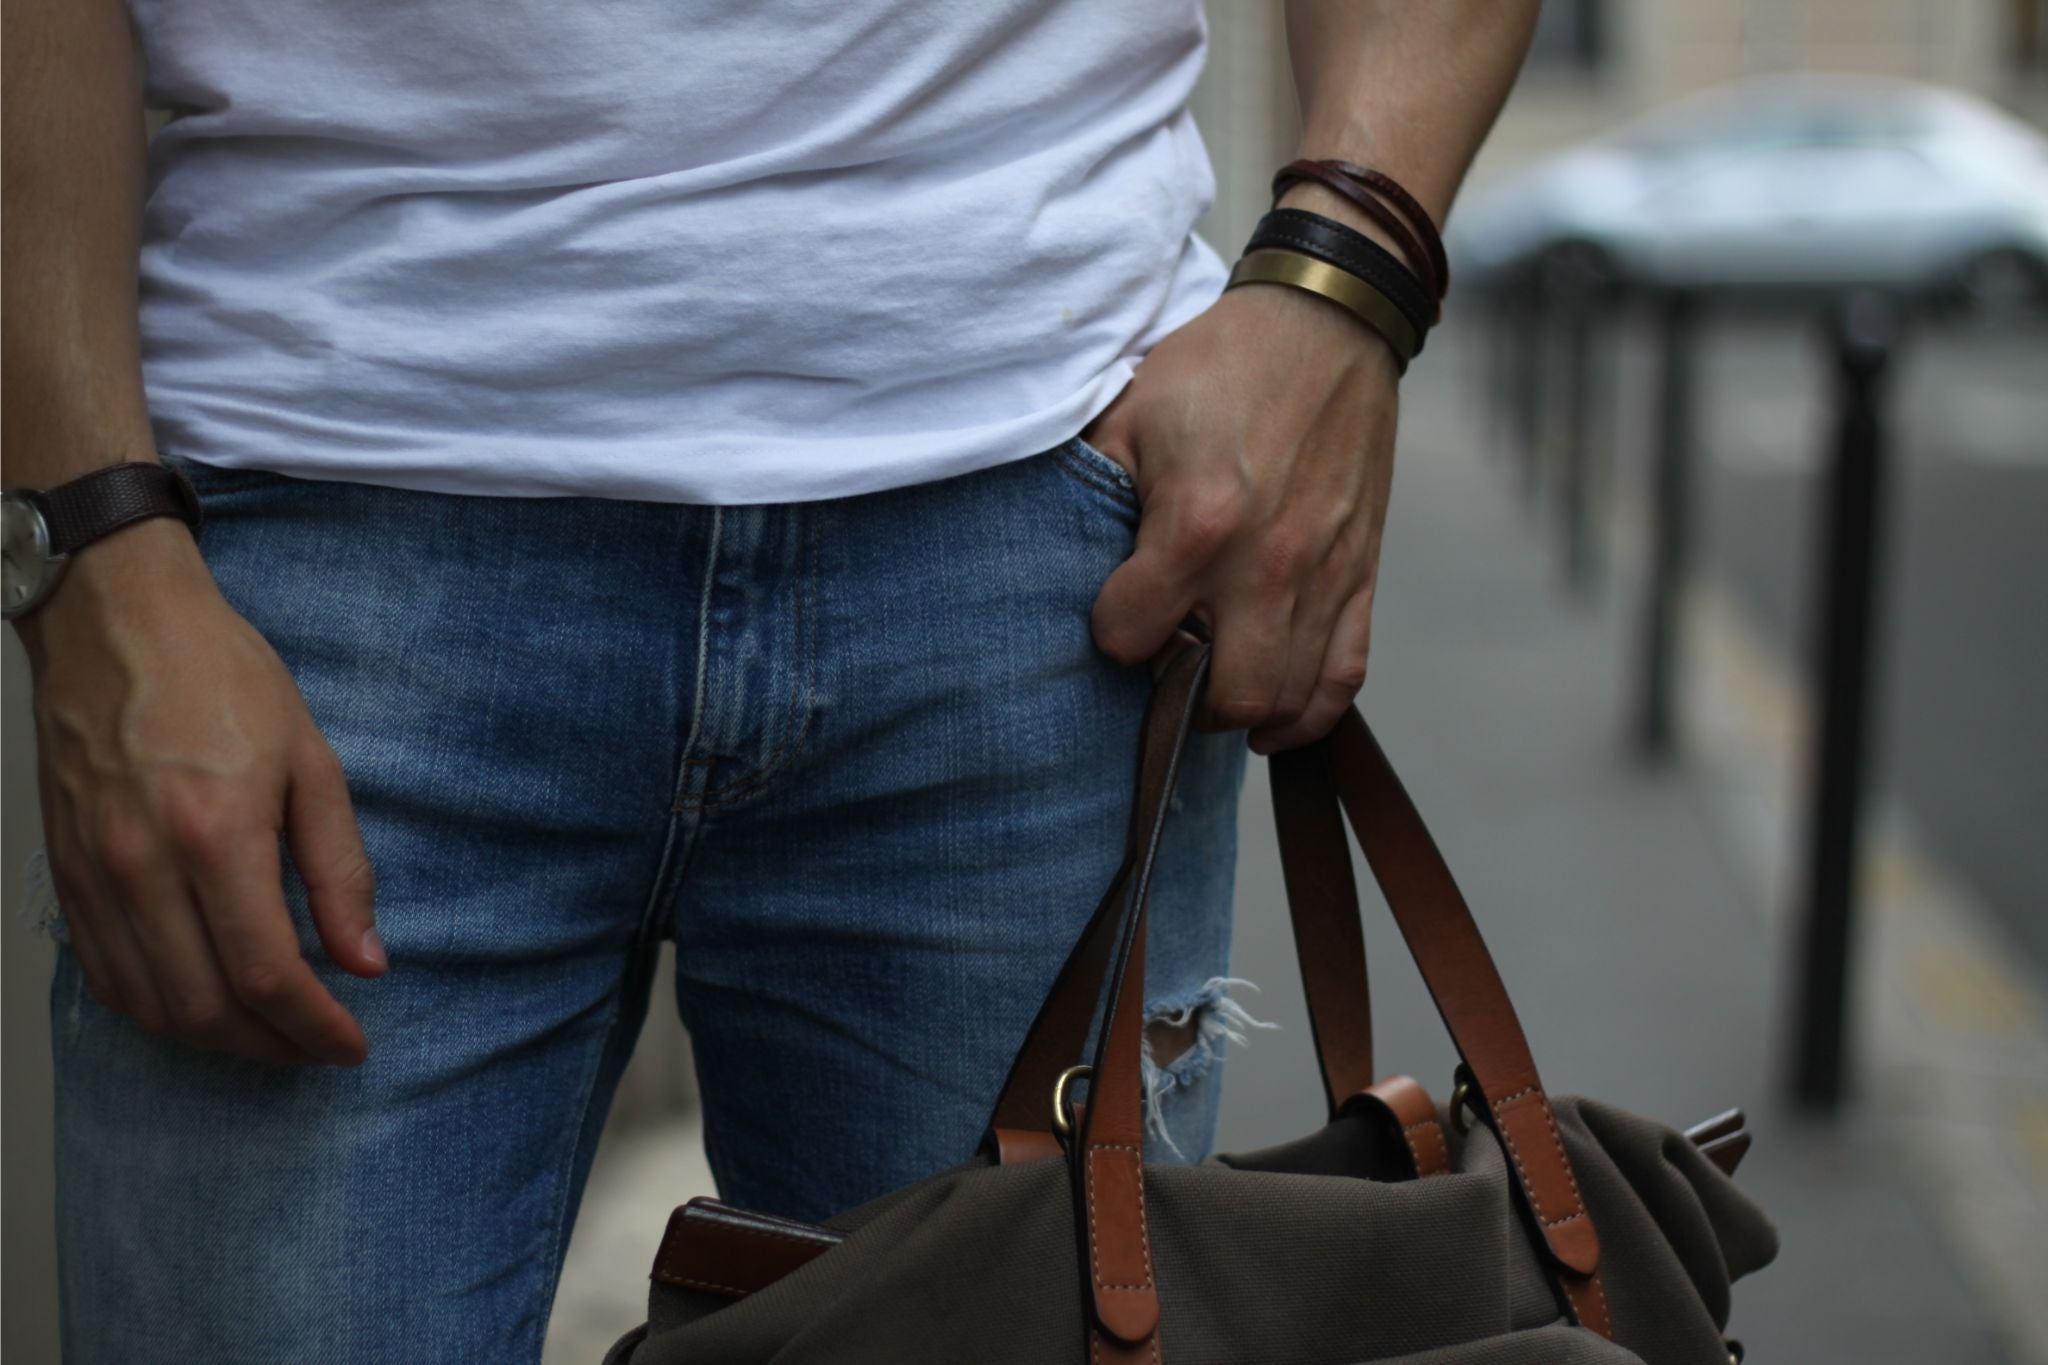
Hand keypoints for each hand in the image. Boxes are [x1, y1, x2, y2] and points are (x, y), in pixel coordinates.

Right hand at [17, 517, 383, 1064]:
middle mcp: (142, 867)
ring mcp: (93, 875)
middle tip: (316, 1046)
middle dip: (271, 1046)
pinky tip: (201, 1004)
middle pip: (205, 1007)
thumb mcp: (312, 762)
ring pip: (150, 1004)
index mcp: (215, 835)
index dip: (314, 1027)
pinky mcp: (63, 873)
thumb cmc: (221, 676)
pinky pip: (105, 975)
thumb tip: (365, 960)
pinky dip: (156, 1008)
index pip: (267, 974)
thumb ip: (340, 870)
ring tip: (269, 1034)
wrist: (114, 620)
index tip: (350, 1046)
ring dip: (216, 1040)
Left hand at [1082, 282, 1399, 751]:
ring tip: (1212, 684)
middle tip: (1168, 662)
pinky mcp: (1362, 572)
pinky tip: (1274, 710)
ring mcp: (1323, 574)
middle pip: (1228, 695)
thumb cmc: (1221, 366)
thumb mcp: (1132, 412)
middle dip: (1184, 699)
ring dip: (1242, 708)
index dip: (1112, 631)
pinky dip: (1309, 709)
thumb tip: (1073, 557)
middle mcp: (1267, 564)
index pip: (1132, 637)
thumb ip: (1099, 493)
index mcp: (1198, 524)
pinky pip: (1344, 677)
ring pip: (1287, 699)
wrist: (1327, 324)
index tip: (1115, 609)